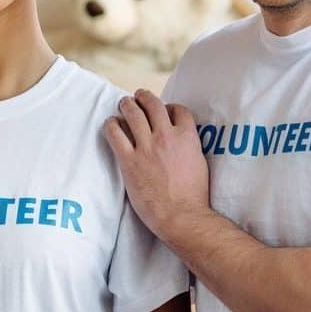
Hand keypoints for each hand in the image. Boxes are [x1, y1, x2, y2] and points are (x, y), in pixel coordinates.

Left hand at [105, 90, 209, 244]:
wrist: (181, 215)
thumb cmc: (193, 196)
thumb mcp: (199, 163)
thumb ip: (190, 147)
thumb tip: (183, 142)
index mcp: (187, 137)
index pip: (178, 109)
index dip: (169, 106)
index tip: (164, 109)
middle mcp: (166, 136)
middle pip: (153, 105)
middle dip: (144, 97)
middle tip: (138, 96)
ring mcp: (146, 147)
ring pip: (133, 114)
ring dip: (127, 105)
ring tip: (124, 103)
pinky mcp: (129, 160)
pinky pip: (115, 134)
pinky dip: (111, 125)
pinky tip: (111, 124)